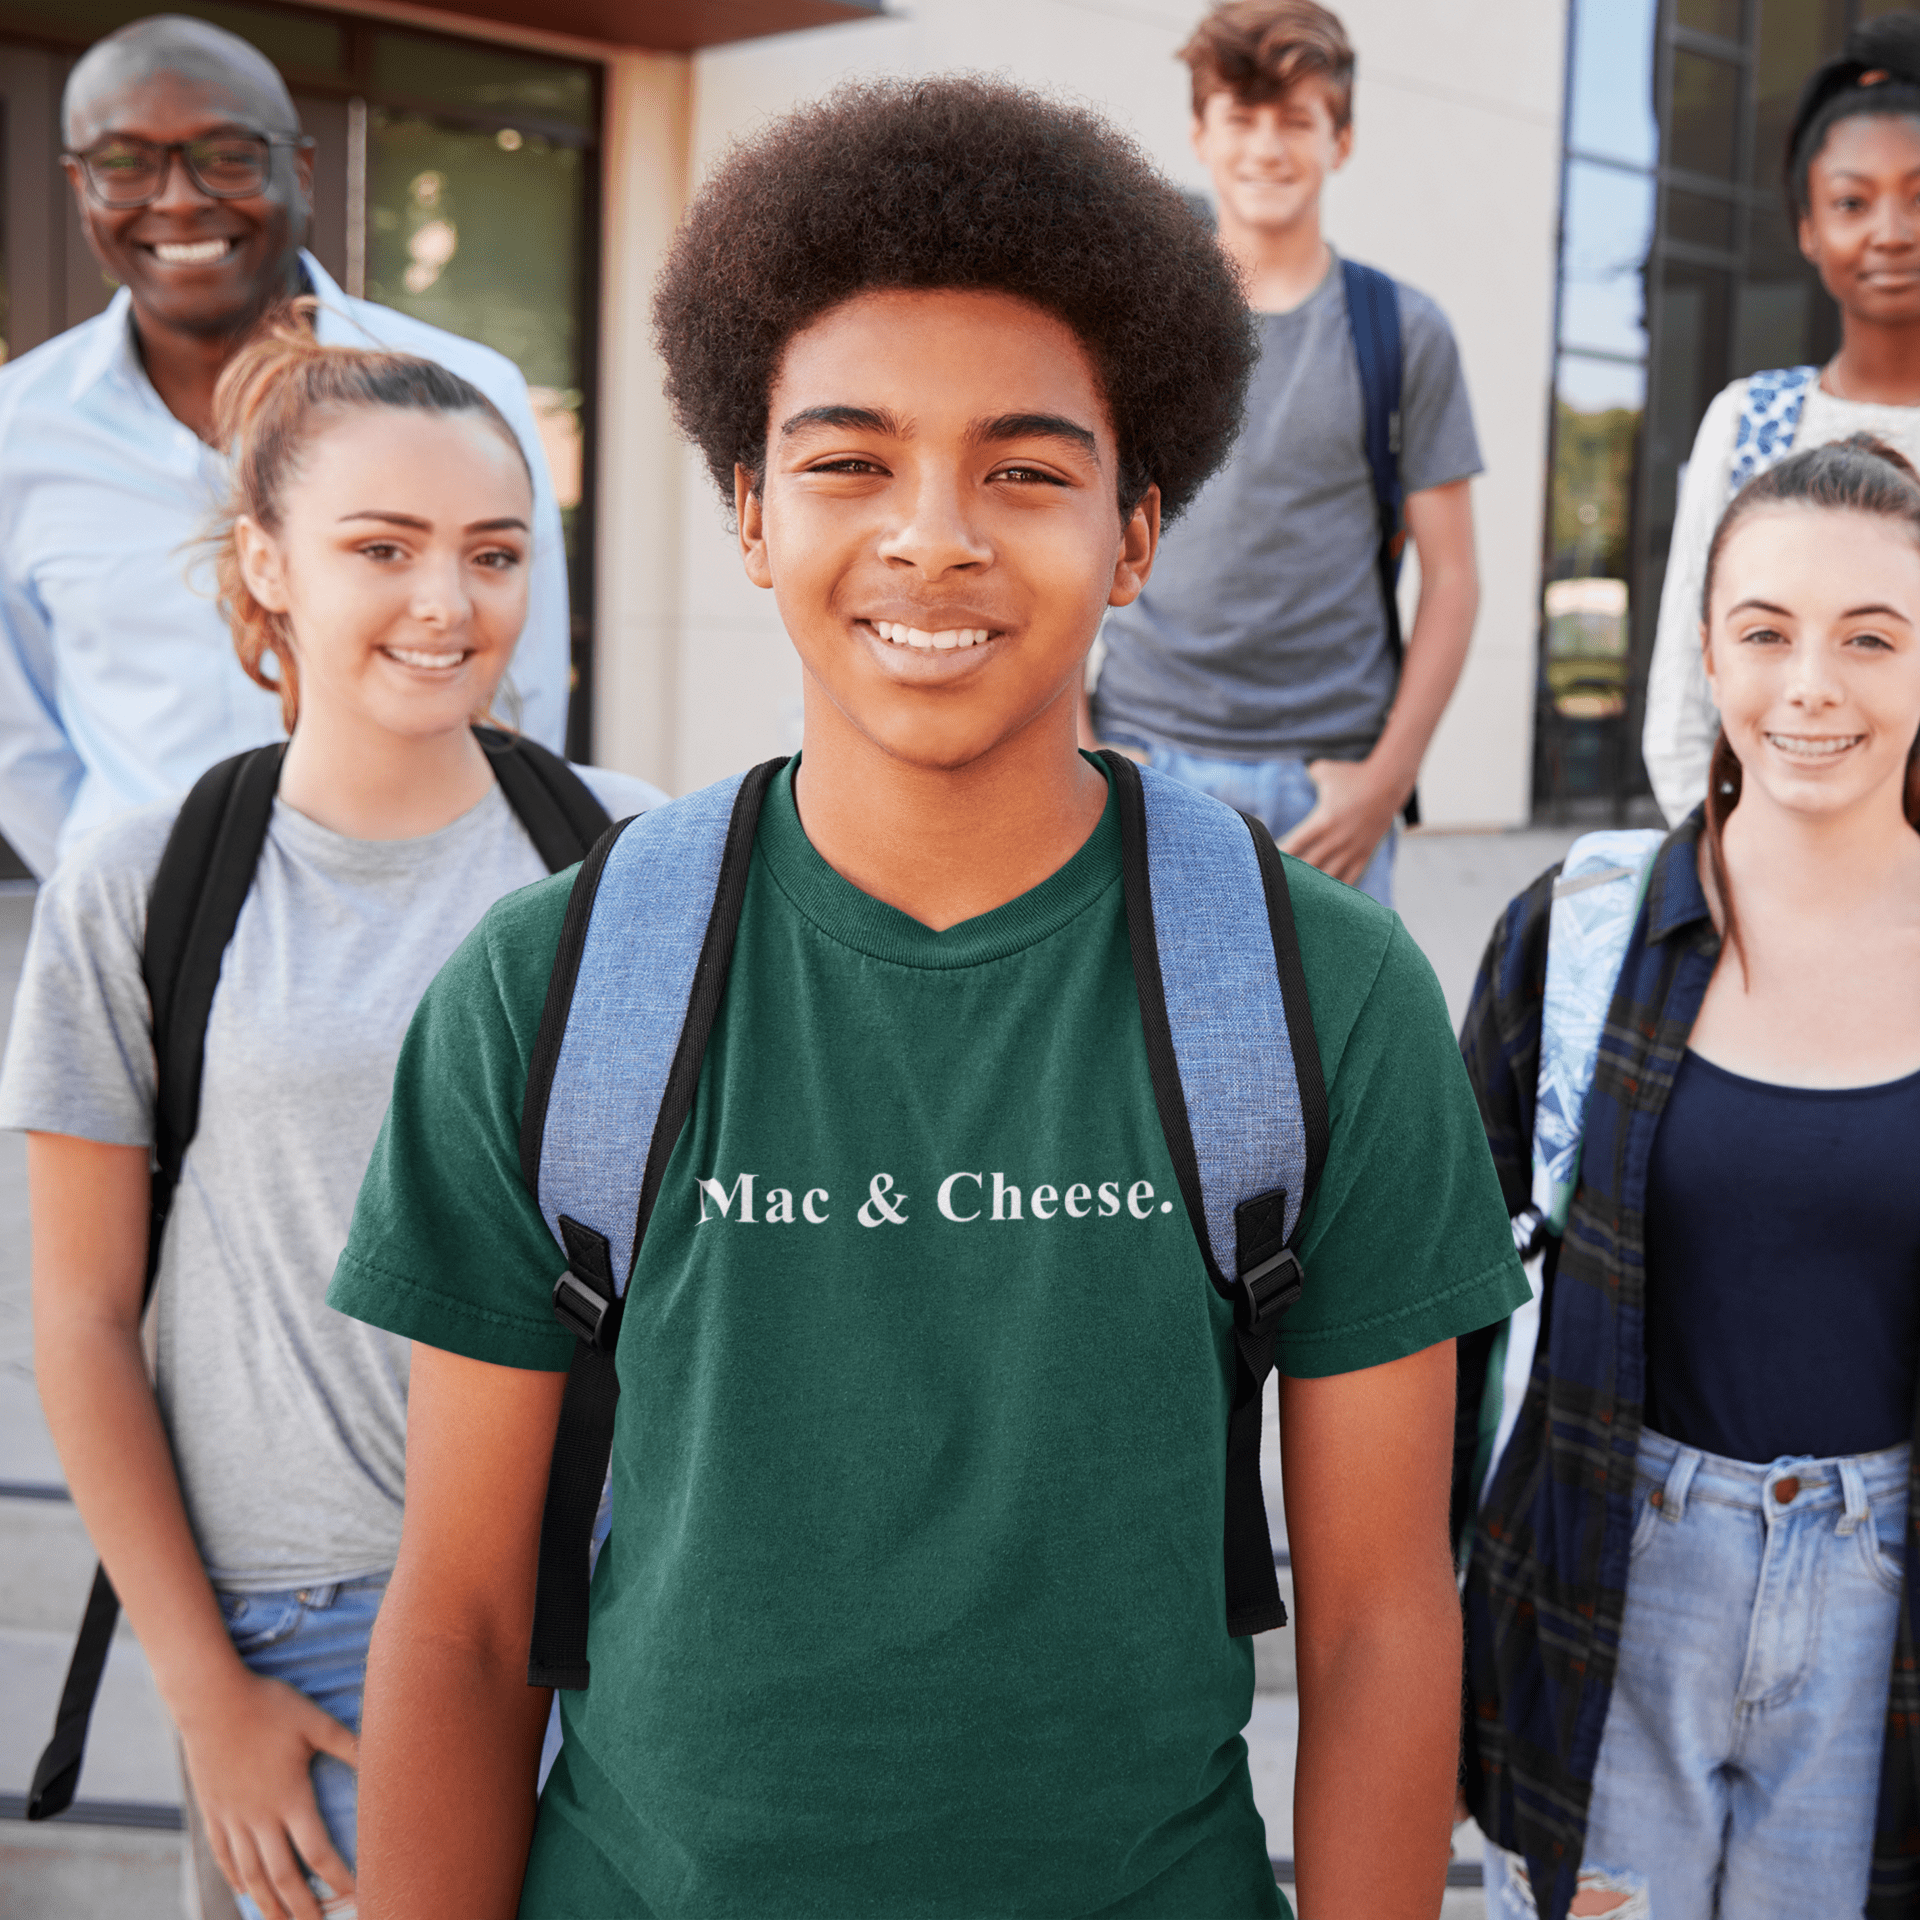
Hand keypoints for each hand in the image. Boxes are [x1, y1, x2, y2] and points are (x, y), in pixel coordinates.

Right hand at [177, 1666, 358, 1919]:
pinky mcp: (212, 1811)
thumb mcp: (315, 1721)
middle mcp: (260, 1817)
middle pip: (283, 1876)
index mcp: (290, 1799)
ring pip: (251, 1875)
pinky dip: (236, 1879)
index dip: (338, 1878)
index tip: (357, 1895)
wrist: (210, 1700)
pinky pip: (224, 1856)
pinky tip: (246, 1890)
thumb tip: (381, 1756)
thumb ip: (349, 1744)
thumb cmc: (269, 1706)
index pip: (318, 1852)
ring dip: (268, 1904)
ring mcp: (232, 1818)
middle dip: (302, 1908)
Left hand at [1278, 757, 1406, 885]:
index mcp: (1323, 822)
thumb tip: (1296, 773)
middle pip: (1308, 866)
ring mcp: (1351, 850)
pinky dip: (1337, 890)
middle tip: (1278, 885)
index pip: (1295, 844)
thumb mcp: (1325, 770)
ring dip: (1314, 887)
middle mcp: (1336, 840)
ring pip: (1328, 877)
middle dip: (1293, 876)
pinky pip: (1350, 879)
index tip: (1268, 863)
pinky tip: (1326, 899)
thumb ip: (1307, 775)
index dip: (1280, 857)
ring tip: (1299, 897)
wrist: (1389, 783)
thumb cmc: (1354, 776)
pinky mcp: (1364, 855)